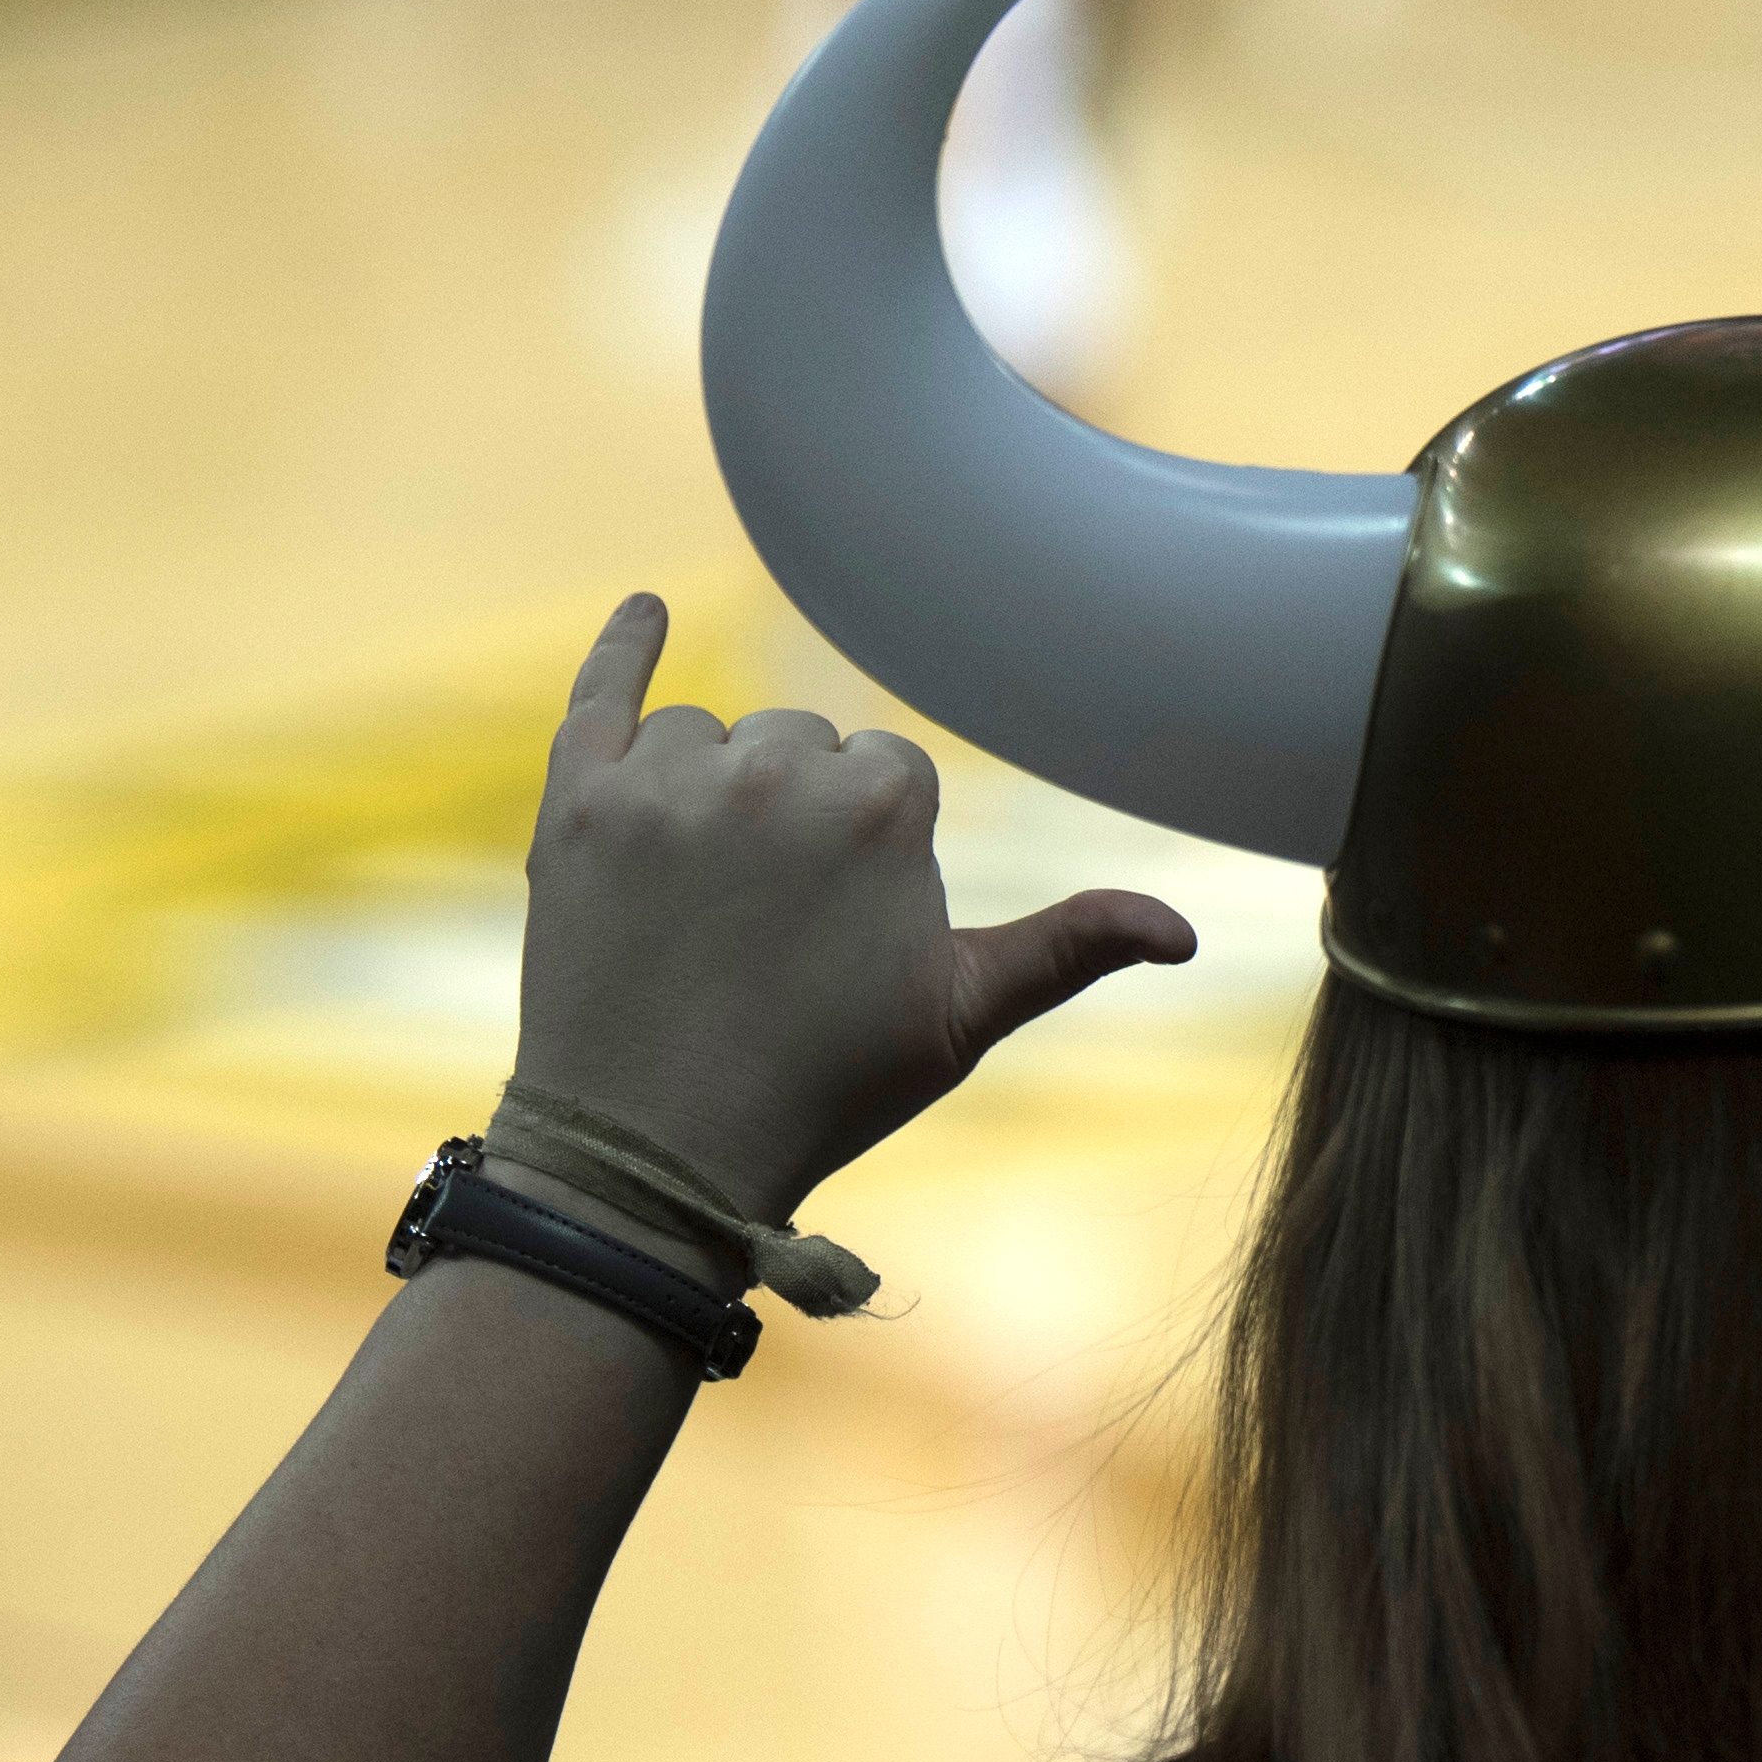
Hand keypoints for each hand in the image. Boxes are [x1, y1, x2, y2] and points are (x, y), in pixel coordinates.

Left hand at [515, 594, 1193, 1218]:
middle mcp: (773, 771)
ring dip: (708, 787)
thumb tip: (1185, 932)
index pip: (887, 773)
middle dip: (795, 815)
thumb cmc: (826, 1085)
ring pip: (707, 735)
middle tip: (768, 925)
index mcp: (882, 807)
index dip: (873, 852)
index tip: (840, 928)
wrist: (654, 1154)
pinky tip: (646, 607)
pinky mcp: (576, 803)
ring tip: (700, 896)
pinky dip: (625, 647)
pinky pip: (601, 694)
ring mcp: (664, 782)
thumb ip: (1072, 946)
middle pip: (801, 742)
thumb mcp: (964, 1016)